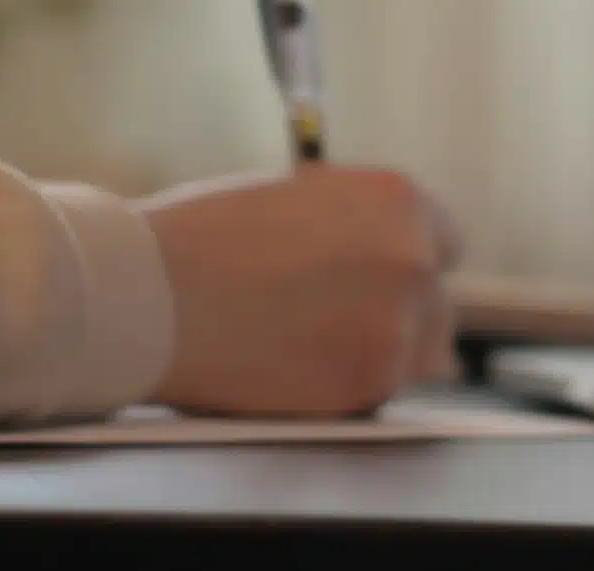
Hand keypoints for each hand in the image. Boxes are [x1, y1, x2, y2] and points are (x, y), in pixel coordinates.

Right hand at [138, 167, 461, 417]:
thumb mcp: (300, 200)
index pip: (443, 244)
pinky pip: (381, 394)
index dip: (408, 267)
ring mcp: (399, 322)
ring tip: (308, 348)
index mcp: (398, 199)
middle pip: (435, 305)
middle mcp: (413, 257)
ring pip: (418, 355)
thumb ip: (356, 227)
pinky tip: (293, 368)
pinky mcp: (371, 379)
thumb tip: (384, 256)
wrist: (151, 292)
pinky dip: (347, 390)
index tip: (382, 285)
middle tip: (336, 327)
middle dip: (398, 318)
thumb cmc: (204, 239)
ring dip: (379, 356)